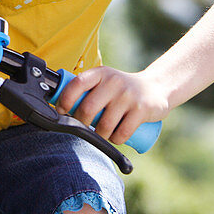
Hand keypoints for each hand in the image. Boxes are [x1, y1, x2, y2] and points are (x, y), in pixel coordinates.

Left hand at [55, 66, 169, 146]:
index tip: (61, 110)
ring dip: (100, 135)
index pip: (76, 84)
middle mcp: (113, 81)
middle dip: (81, 123)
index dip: (65, 99)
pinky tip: (116, 137)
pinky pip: (122, 132)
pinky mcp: (142, 109)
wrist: (156, 88)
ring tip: (102, 132)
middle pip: (88, 109)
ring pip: (104, 125)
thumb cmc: (121, 89)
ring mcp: (128, 96)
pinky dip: (115, 140)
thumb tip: (56, 104)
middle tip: (84, 125)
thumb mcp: (104, 81)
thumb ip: (86, 88)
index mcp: (100, 73)